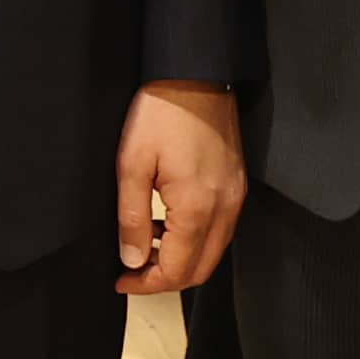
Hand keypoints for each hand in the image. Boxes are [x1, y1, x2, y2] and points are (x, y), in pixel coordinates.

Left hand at [113, 80, 244, 292]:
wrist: (195, 74)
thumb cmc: (161, 113)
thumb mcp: (132, 164)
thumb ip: (131, 218)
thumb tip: (132, 260)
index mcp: (198, 207)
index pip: (178, 270)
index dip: (147, 284)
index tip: (122, 280)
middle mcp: (226, 208)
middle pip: (201, 270)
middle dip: (165, 279)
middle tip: (132, 273)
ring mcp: (236, 197)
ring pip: (213, 252)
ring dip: (181, 259)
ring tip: (145, 247)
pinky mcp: (237, 185)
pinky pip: (220, 229)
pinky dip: (195, 239)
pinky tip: (166, 223)